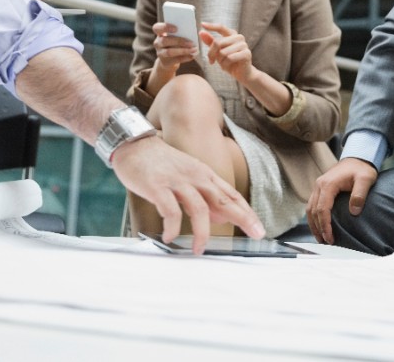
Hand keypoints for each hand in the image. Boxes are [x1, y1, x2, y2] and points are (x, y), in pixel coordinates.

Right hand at [111, 136, 263, 252]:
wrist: (134, 144)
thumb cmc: (161, 163)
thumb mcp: (188, 177)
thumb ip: (204, 196)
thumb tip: (220, 217)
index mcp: (204, 174)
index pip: (231, 195)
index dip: (246, 212)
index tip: (258, 228)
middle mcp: (195, 176)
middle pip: (223, 200)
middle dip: (242, 218)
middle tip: (255, 234)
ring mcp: (177, 181)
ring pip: (199, 208)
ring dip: (202, 232)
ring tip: (199, 249)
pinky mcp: (157, 186)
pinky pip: (170, 210)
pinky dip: (173, 227)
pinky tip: (170, 237)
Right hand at [152, 21, 197, 72]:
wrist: (169, 59)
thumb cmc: (175, 42)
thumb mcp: (176, 36)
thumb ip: (182, 32)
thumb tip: (196, 33)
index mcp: (160, 32)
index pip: (157, 28)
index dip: (165, 27)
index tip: (176, 29)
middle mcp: (158, 42)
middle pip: (164, 41)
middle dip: (179, 41)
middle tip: (191, 43)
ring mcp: (160, 53)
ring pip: (169, 52)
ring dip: (183, 51)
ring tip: (193, 50)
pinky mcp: (165, 62)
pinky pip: (175, 60)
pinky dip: (185, 58)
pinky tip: (192, 56)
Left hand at [198, 22, 252, 83]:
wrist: (242, 73)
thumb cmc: (229, 62)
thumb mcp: (218, 52)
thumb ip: (210, 42)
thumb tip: (201, 32)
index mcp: (232, 34)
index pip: (221, 27)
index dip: (211, 26)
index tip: (202, 24)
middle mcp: (239, 37)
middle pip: (218, 42)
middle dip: (211, 53)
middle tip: (211, 61)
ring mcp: (244, 45)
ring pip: (223, 52)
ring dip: (220, 61)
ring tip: (223, 64)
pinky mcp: (246, 53)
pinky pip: (230, 58)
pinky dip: (225, 64)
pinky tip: (227, 67)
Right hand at [306, 157, 377, 243]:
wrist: (357, 157)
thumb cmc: (362, 168)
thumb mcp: (365, 179)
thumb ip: (359, 194)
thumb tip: (354, 212)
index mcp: (328, 184)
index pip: (322, 209)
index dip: (325, 225)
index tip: (330, 237)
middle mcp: (319, 185)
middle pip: (313, 210)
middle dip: (318, 228)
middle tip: (326, 241)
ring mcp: (318, 186)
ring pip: (309, 208)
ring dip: (313, 224)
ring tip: (320, 238)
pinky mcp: (320, 188)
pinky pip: (312, 204)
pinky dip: (314, 217)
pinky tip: (319, 225)